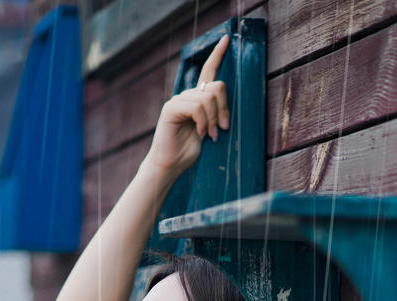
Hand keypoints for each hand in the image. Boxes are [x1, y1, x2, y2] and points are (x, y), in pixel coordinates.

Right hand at [142, 34, 230, 179]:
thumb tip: (223, 105)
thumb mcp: (209, 131)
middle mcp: (187, 95)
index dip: (217, 55)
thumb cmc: (189, 151)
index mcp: (197, 98)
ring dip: (213, 120)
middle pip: (216, 86)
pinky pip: (196, 107)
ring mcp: (178, 100)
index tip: (226, 40)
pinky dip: (203, 123)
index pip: (208, 71)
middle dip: (224, 109)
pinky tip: (201, 135)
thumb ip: (215, 114)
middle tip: (222, 129)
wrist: (170, 165)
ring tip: (210, 136)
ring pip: (207, 98)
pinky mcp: (171, 108)